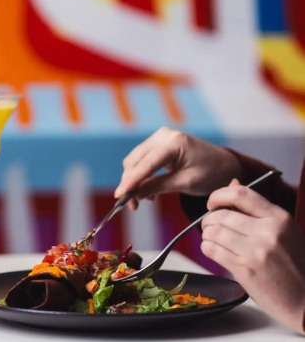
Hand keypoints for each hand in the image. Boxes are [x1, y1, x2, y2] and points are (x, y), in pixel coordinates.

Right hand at [114, 127, 240, 209]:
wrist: (223, 164)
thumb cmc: (210, 173)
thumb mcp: (186, 183)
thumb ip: (158, 186)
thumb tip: (135, 195)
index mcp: (175, 143)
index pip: (146, 164)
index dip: (131, 181)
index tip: (119, 196)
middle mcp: (163, 136)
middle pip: (135, 161)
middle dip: (130, 184)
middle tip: (132, 205)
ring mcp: (159, 138)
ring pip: (134, 161)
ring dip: (134, 181)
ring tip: (141, 200)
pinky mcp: (157, 143)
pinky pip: (140, 160)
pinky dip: (140, 176)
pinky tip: (147, 190)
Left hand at [203, 179, 304, 333]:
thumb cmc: (295, 265)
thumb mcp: (284, 231)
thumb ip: (256, 208)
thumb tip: (233, 183)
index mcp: (279, 218)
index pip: (241, 194)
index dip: (219, 195)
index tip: (213, 202)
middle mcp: (267, 232)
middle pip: (221, 215)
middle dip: (208, 219)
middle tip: (210, 225)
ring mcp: (255, 252)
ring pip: (213, 232)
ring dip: (207, 234)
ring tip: (213, 239)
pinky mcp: (244, 270)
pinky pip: (212, 250)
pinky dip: (207, 247)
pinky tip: (214, 250)